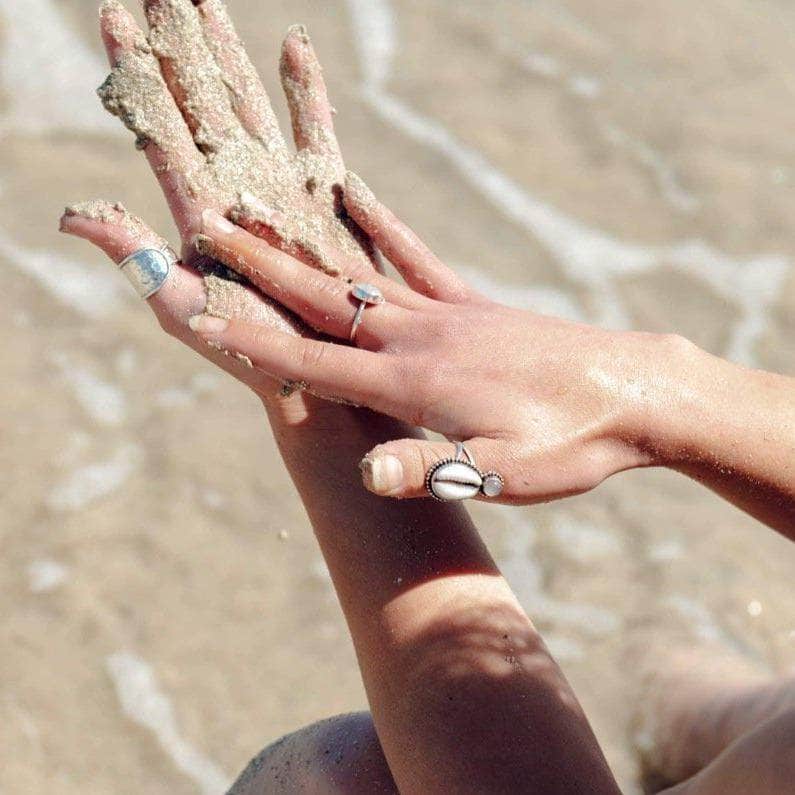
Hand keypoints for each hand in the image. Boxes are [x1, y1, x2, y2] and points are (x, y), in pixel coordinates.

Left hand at [63, 0, 376, 414]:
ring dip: (229, 55)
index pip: (158, 128)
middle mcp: (234, 190)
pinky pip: (315, 133)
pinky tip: (293, 44)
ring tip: (206, 2)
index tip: (113, 17)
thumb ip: (136, 256)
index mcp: (196, 211)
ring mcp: (279, 188)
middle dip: (178, 47)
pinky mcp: (322, 197)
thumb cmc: (247, 349)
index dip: (137, 74)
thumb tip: (71, 216)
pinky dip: (305, 91)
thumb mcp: (183, 305)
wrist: (310, 371)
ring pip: (250, 106)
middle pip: (201, 103)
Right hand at [187, 174, 694, 503]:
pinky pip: (416, 256)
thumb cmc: (570, 443)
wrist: (635, 393)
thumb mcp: (505, 473)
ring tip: (258, 210)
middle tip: (207, 229)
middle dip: (260, 268)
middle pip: (324, 300)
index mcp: (414, 384)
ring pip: (358, 273)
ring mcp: (447, 312)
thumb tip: (366, 475)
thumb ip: (433, 468)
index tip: (203, 314)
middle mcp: (420, 337)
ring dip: (302, 244)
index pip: (315, 364)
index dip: (255, 343)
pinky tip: (357, 193)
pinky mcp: (473, 304)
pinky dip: (382, 225)